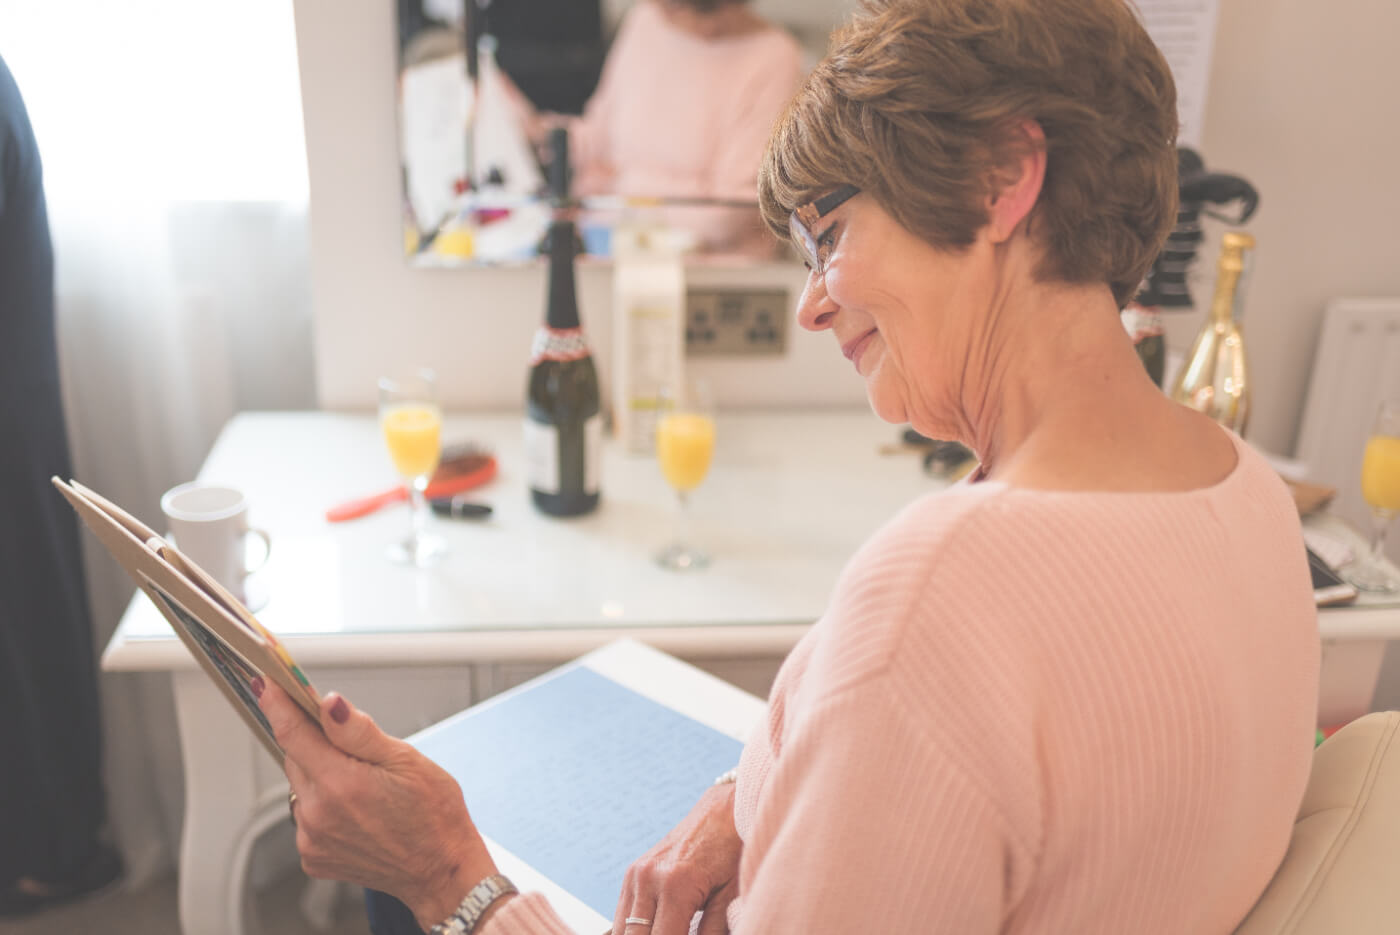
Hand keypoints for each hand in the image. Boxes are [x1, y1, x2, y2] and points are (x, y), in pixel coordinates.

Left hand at [255, 679, 504, 931]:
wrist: (440, 870)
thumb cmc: (434, 813)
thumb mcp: (407, 760)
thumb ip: (359, 731)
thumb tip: (329, 703)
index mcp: (341, 784)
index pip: (293, 733)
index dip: (278, 703)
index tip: (266, 683)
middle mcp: (317, 814)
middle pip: (296, 757)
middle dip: (315, 741)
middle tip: (349, 742)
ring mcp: (312, 839)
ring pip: (301, 786)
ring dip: (320, 775)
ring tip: (363, 785)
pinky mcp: (313, 857)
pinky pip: (306, 816)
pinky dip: (323, 805)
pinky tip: (356, 810)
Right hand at [613, 782, 741, 934]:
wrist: (725, 810)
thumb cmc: (734, 850)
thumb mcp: (733, 896)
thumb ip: (713, 932)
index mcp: (677, 885)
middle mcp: (649, 879)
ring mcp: (636, 874)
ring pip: (623, 932)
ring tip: (671, 932)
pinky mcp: (633, 873)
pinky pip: (624, 915)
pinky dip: (634, 932)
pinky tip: (655, 932)